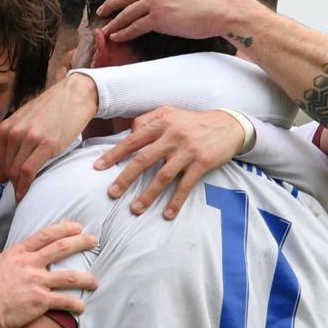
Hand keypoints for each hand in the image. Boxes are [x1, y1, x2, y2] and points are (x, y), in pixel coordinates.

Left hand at [0, 73, 98, 199]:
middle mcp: (14, 132)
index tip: (14, 185)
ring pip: (16, 171)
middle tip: (21, 191)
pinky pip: (28, 171)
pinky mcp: (46, 144)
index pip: (0, 161)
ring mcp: (30, 138)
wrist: (74, 95)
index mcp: (6, 127)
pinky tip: (26, 193)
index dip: (7, 177)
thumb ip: (10, 150)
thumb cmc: (52, 110)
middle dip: (13, 183)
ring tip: (25, 194)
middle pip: (8, 168)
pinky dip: (25, 186)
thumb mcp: (26, 126)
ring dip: (19, 187)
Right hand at [0, 221, 97, 327]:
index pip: (46, 235)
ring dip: (87, 278)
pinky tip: (82, 307)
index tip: (77, 227)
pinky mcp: (40, 301)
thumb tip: (18, 261)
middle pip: (62, 248)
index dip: (64, 229)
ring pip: (70, 276)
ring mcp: (36, 282)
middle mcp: (29, 264)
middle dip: (81, 242)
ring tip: (95, 282)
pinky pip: (65, 301)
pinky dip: (76, 305)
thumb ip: (11, 261)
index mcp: (18, 253)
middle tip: (94, 241)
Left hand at [93, 107, 245, 218]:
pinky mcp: (202, 163)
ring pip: (163, 176)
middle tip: (112, 194)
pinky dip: (176, 201)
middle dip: (126, 178)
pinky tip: (167, 214)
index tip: (98, 168)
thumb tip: (127, 133)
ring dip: (148, 195)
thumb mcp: (169, 112)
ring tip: (135, 209)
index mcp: (161, 123)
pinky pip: (185, 185)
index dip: (114, 154)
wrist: (228, 125)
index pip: (132, 140)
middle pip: (143, 159)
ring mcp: (187, 151)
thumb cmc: (192, 122)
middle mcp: (172, 136)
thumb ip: (147, 120)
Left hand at [97, 0, 247, 44]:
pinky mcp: (157, 18)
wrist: (225, 9)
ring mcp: (155, 1)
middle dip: (111, 4)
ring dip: (114, 23)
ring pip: (127, 13)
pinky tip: (116, 37)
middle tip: (101, 11)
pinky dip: (123, 33)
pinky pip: (134, 27)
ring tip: (106, 30)